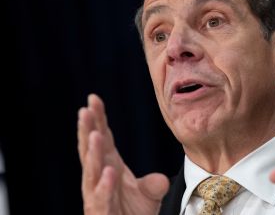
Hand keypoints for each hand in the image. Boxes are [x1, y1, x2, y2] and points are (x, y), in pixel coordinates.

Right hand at [78, 94, 168, 214]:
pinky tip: (108, 172)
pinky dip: (105, 185)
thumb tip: (161, 180)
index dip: (98, 119)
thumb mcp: (148, 196)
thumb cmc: (132, 214)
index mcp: (109, 166)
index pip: (102, 138)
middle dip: (87, 130)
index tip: (94, 99)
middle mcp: (99, 178)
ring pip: (92, 171)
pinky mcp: (100, 212)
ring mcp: (97, 195)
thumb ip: (153, 184)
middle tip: (86, 110)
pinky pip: (101, 197)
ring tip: (95, 135)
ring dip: (93, 153)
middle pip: (91, 150)